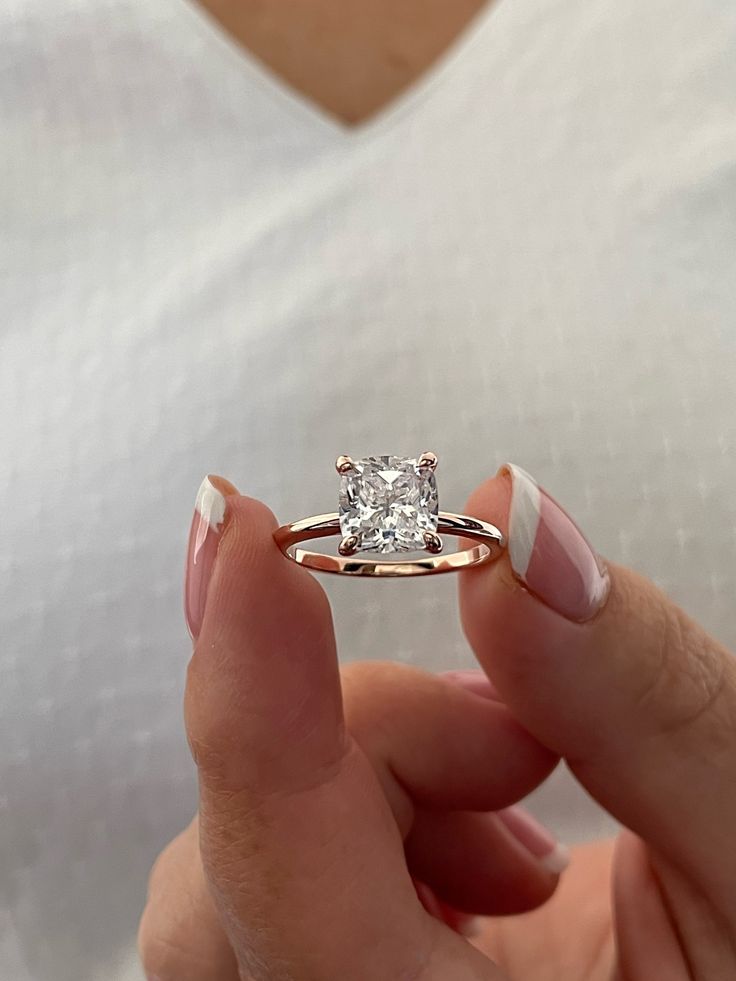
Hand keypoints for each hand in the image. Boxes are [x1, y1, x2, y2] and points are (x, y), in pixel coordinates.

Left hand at [138, 466, 735, 979]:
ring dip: (390, 767)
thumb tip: (518, 536)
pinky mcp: (337, 950)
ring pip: (254, 832)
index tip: (245, 545)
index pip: (283, 878)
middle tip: (519, 742)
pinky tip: (486, 830)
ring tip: (525, 793)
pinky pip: (291, 837)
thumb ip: (642, 698)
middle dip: (377, 741)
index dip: (250, 694)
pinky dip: (385, 785)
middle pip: (238, 851)